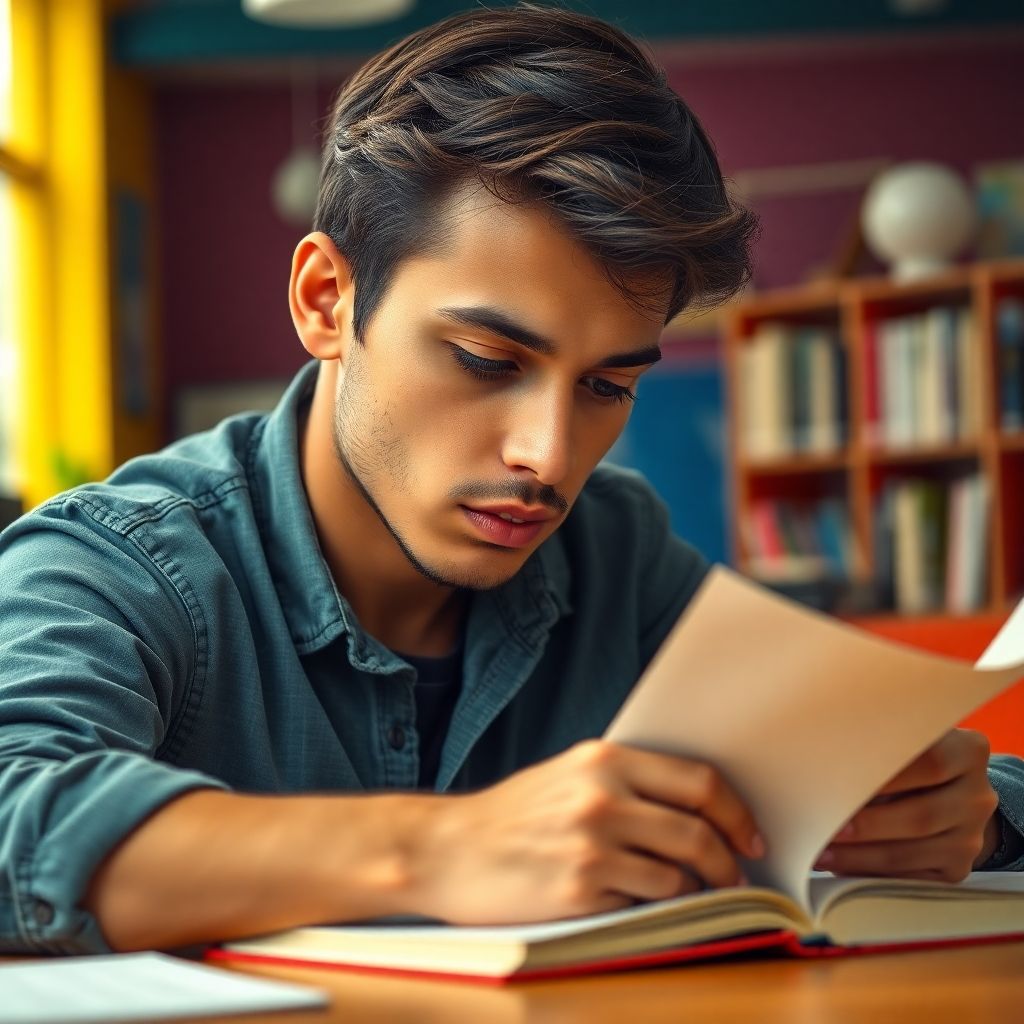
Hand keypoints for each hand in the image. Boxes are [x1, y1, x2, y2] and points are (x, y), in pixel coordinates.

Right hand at [409, 740, 764, 924]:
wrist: (447, 849)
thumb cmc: (512, 815)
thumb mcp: (568, 775)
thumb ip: (627, 782)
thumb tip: (698, 811)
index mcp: (603, 759)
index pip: (699, 780)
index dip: (736, 812)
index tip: (750, 835)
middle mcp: (602, 796)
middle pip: (698, 830)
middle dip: (729, 860)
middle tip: (737, 875)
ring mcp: (591, 845)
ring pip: (679, 875)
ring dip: (696, 890)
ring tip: (693, 894)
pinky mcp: (580, 891)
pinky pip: (644, 904)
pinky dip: (655, 908)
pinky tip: (644, 903)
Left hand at [816, 728, 999, 881]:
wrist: (942, 791)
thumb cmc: (904, 759)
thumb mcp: (901, 742)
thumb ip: (877, 749)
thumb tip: (824, 763)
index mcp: (968, 752)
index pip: (930, 762)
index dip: (886, 776)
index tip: (843, 781)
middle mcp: (978, 796)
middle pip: (921, 815)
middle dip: (869, 825)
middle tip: (828, 826)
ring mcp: (970, 836)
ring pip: (913, 852)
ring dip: (862, 855)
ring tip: (823, 852)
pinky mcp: (956, 868)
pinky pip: (911, 876)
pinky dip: (871, 871)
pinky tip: (841, 865)